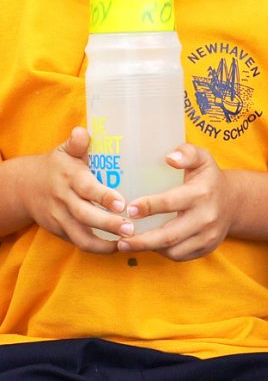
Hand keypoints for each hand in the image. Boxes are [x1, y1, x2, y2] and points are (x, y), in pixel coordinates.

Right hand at [25, 127, 131, 252]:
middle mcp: (63, 199)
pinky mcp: (59, 231)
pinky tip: (117, 247)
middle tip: (131, 228)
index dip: (104, 197)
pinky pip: (78, 243)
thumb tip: (83, 131)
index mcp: (69, 177)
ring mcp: (60, 217)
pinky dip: (97, 248)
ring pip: (80, 235)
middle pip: (84, 215)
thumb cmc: (58, 167)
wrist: (24, 187)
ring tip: (128, 243)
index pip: (86, 188)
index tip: (122, 203)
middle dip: (108, 224)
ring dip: (104, 243)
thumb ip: (77, 143)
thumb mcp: (65, 152)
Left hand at [116, 143, 234, 260]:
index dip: (148, 207)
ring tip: (128, 244)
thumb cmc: (209, 178)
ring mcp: (208, 236)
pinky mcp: (207, 248)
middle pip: (169, 235)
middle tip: (120, 240)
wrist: (234, 202)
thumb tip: (169, 158)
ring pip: (173, 250)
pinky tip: (149, 245)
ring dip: (149, 249)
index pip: (170, 203)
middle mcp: (206, 217)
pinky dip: (162, 252)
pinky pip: (180, 255)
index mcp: (201, 194)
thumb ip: (186, 153)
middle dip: (142, 240)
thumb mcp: (202, 158)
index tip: (129, 210)